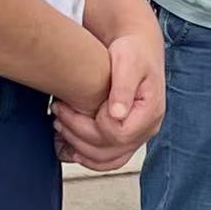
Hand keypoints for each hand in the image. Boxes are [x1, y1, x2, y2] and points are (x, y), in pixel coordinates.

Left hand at [52, 30, 164, 170]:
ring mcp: (136, 136)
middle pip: (110, 150)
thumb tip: (117, 115)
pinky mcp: (125, 137)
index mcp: (151, 112)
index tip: (86, 103)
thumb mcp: (128, 62)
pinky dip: (84, 156)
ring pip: (106, 160)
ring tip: (59, 126)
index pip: (120, 135)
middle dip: (78, 134)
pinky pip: (105, 159)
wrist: (138, 49)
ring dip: (78, 148)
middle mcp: (147, 129)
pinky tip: (67, 144)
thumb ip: (122, 88)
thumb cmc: (134, 52)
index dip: (97, 124)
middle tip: (59, 112)